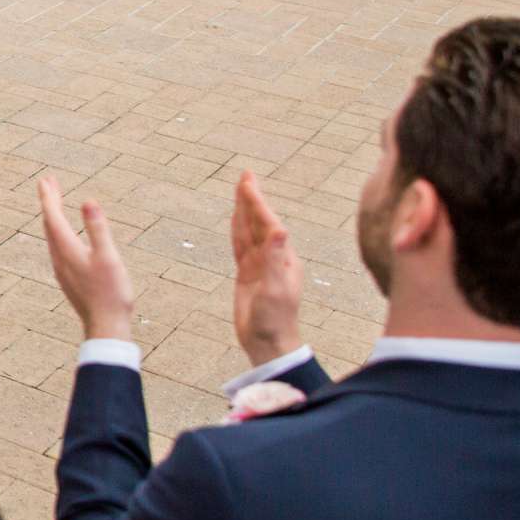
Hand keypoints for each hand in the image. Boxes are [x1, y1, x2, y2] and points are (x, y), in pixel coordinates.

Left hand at [37, 177, 135, 342]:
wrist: (105, 326)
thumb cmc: (110, 293)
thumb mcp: (108, 257)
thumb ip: (98, 229)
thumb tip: (88, 202)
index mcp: (67, 250)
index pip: (52, 217)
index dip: (49, 197)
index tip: (45, 180)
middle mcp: (59, 258)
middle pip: (49, 224)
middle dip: (49, 202)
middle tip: (48, 183)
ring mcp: (62, 269)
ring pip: (51, 236)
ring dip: (52, 217)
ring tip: (54, 203)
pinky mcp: (67, 277)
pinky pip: (57, 247)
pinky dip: (57, 232)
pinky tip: (63, 236)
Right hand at [229, 171, 303, 365]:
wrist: (268, 343)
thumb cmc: (275, 320)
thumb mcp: (276, 290)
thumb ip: (277, 260)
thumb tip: (281, 230)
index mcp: (283, 259)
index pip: (267, 224)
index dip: (256, 202)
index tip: (247, 182)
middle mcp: (273, 258)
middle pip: (258, 222)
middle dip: (251, 199)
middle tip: (245, 175)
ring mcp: (260, 265)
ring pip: (248, 231)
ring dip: (244, 210)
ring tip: (240, 191)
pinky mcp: (248, 274)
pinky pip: (240, 246)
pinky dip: (237, 230)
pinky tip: (235, 221)